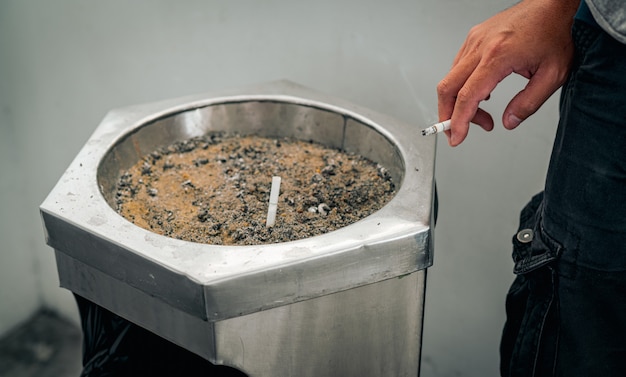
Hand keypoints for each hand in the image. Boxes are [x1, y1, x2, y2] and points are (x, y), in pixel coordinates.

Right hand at [437, 0, 578, 145]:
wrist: (549, 5)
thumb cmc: (552, 33)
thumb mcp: (552, 75)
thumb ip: (529, 103)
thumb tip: (509, 121)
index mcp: (498, 56)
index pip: (467, 96)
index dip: (458, 121)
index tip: (456, 138)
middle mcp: (480, 47)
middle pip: (447, 88)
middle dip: (447, 115)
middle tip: (456, 132)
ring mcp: (473, 42)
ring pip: (450, 79)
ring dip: (458, 103)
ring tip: (482, 115)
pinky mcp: (472, 39)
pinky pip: (457, 68)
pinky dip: (462, 87)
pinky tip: (481, 94)